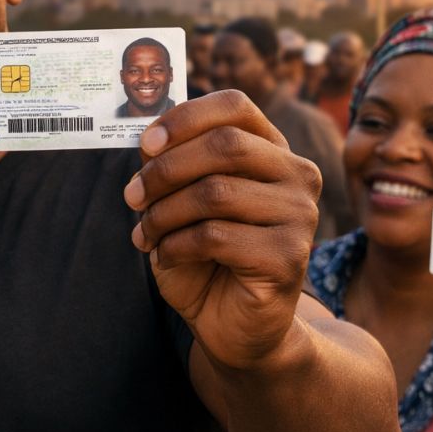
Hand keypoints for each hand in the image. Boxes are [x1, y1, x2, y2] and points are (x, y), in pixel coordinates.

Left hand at [124, 90, 321, 370]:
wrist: (231, 324)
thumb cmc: (205, 256)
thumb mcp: (181, 201)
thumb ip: (172, 165)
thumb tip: (149, 140)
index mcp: (272, 150)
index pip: (235, 106)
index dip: (185, 118)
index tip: (146, 143)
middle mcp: (296, 175)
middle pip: (224, 145)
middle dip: (165, 169)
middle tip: (132, 196)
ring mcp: (299, 216)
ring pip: (215, 193)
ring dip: (164, 213)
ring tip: (147, 233)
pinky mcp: (289, 256)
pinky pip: (216, 237)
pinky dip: (176, 245)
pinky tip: (167, 256)